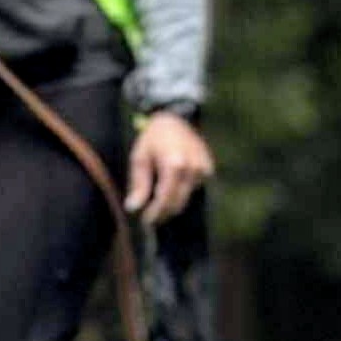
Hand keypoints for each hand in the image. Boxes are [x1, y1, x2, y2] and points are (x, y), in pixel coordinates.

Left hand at [126, 110, 213, 225]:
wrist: (175, 120)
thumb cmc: (153, 139)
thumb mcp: (140, 159)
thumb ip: (139, 184)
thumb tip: (133, 208)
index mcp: (174, 164)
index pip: (165, 199)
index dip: (155, 213)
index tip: (146, 221)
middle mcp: (192, 168)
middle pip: (178, 202)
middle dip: (163, 212)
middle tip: (150, 217)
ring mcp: (203, 169)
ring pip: (186, 198)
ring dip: (172, 203)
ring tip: (158, 203)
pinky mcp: (208, 170)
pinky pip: (194, 190)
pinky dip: (181, 193)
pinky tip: (171, 190)